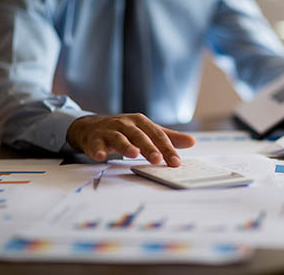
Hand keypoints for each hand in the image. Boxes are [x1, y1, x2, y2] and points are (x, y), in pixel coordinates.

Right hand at [66, 113, 194, 166]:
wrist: (91, 127)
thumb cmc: (124, 130)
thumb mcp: (146, 131)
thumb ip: (168, 137)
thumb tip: (192, 141)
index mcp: (140, 122)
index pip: (157, 135)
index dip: (167, 148)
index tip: (176, 162)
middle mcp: (125, 124)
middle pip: (139, 135)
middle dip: (148, 147)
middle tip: (157, 160)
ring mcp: (109, 131)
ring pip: (119, 138)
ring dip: (126, 146)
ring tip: (133, 154)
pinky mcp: (94, 139)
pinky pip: (96, 145)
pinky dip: (98, 150)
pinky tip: (101, 157)